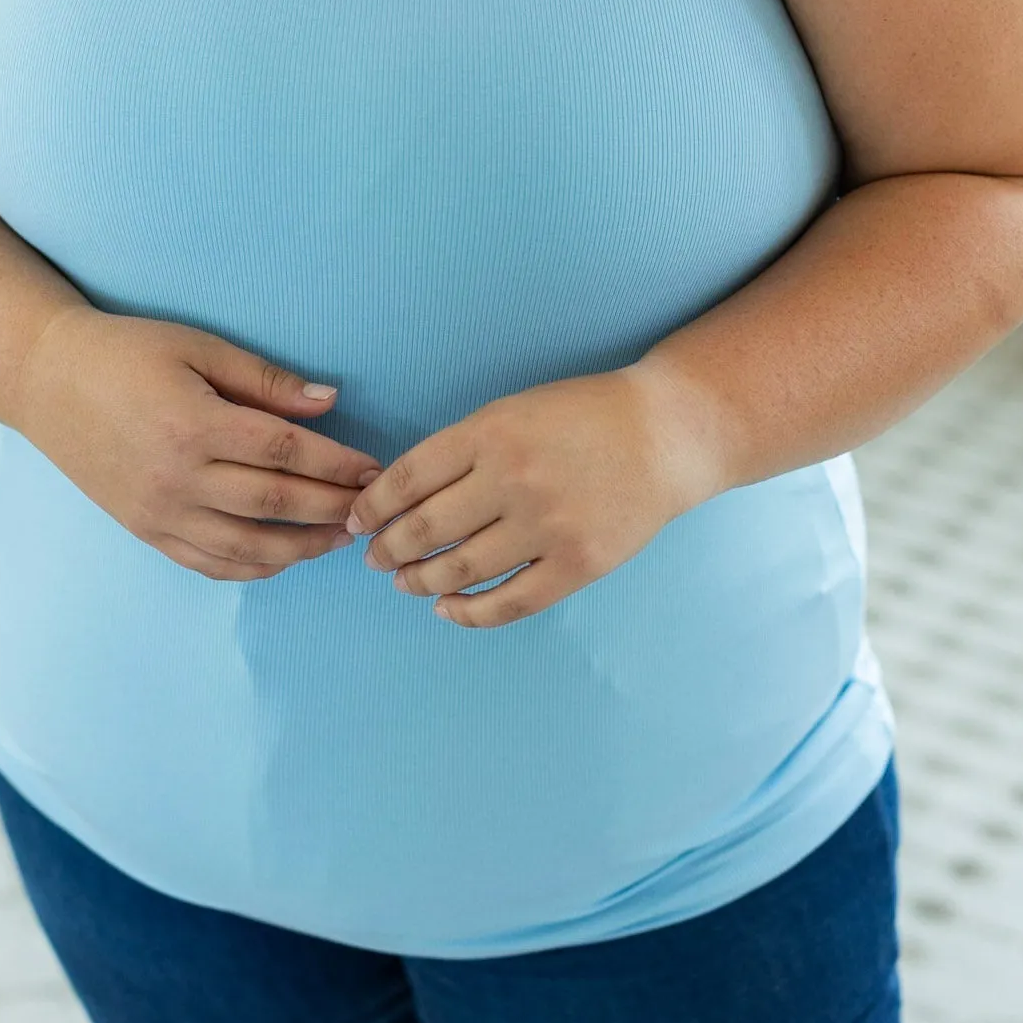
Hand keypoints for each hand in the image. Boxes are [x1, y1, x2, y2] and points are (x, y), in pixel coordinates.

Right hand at [18, 306, 381, 579]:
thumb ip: (265, 379)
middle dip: (332, 508)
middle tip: (370, 508)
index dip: (337, 464)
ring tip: (339, 538)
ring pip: (247, 546)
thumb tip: (330, 401)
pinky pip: (209, 562)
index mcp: (194, 423)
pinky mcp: (144, 529)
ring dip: (302, 548)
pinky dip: (254, 567)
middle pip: (275, 503)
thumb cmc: (125, 352)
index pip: (286, 452)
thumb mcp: (197, 347)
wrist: (44, 380)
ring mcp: (159, 510)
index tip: (372, 468)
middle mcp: (177, 476)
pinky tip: (285, 557)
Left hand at [345, 365, 720, 627]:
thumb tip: (400, 495)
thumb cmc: (582, 416)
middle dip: (388, 549)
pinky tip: (447, 609)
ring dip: (420, 581)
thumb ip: (462, 449)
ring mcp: (547, 526)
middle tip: (374, 558)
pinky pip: (510, 602)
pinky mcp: (578, 564)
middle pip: (426, 528)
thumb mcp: (513, 410)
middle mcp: (513, 480)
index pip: (408, 478)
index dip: (373, 506)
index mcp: (490, 433)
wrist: (665, 434)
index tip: (357, 521)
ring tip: (405, 582)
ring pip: (460, 569)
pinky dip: (469, 612)